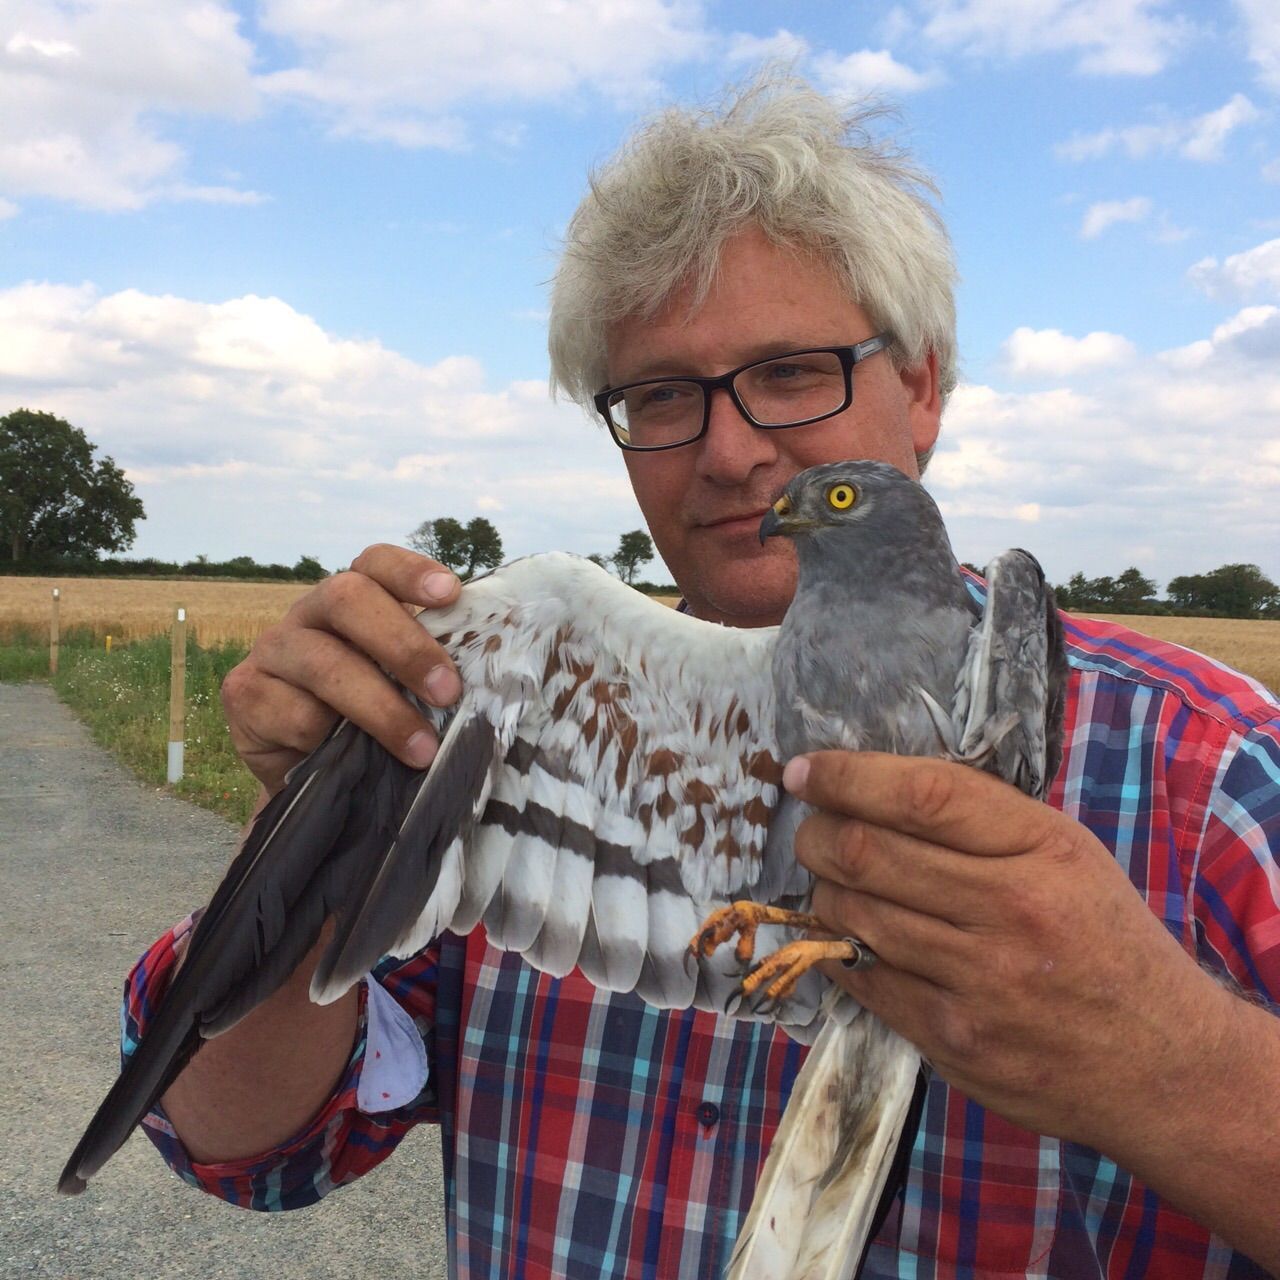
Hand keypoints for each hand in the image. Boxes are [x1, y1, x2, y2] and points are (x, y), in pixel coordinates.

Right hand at [221, 544, 463, 795]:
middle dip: (404, 645)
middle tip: (447, 691)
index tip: (449, 595)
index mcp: (352, 597)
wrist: (311, 769)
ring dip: (381, 709)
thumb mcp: (401, 685)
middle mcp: (308, 613)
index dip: (410, 572)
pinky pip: (294, 713)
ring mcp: (272, 649)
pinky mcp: (245, 693)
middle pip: (347, 598)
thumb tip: (493, 671)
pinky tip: (350, 761)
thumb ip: (432, 667)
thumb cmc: (369, 716)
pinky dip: (330, 740)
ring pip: (324, 665)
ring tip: (422, 749)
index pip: (375, 563)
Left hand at [783, 750, 1233, 1154]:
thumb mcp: (1066, 854)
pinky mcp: (954, 1039)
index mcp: (1043, 848)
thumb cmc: (1104, 938)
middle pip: (868, 853)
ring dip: (822, 890)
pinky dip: (837, 948)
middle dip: (815, 834)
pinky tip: (843, 935)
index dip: (845, 776)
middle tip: (808, 830)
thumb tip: (871, 786)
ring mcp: (979, 981)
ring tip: (829, 881)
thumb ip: (981, 819)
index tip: (803, 771)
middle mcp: (1010, 910)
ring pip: (853, 915)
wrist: (1162, 1063)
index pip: (920, 795)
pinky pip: (863, 979)